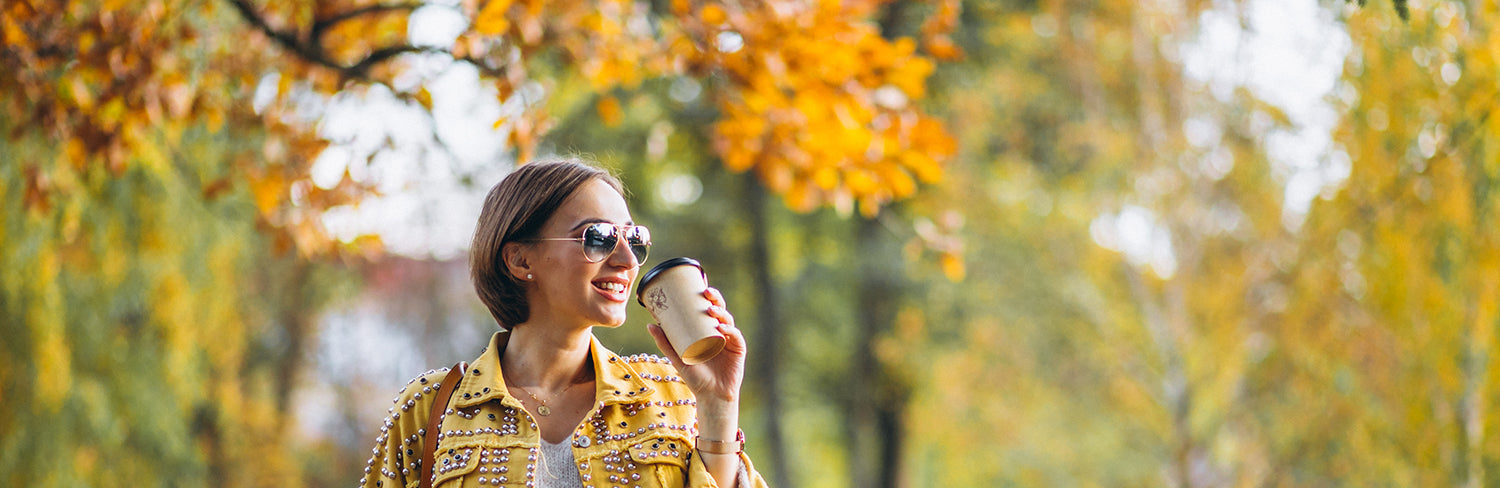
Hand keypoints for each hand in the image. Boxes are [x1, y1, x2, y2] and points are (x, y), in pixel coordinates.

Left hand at [646, 287, 745, 402]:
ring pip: (728, 320)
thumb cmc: (695, 377)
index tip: (700, 285)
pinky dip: (730, 330)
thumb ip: (664, 342)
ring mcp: (730, 340)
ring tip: (710, 310)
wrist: (710, 396)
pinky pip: (735, 336)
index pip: (709, 308)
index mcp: (709, 330)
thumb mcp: (677, 357)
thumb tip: (649, 324)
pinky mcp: (738, 350)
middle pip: (720, 310)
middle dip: (715, 298)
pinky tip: (722, 327)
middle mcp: (721, 332)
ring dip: (721, 312)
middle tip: (705, 293)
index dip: (708, 296)